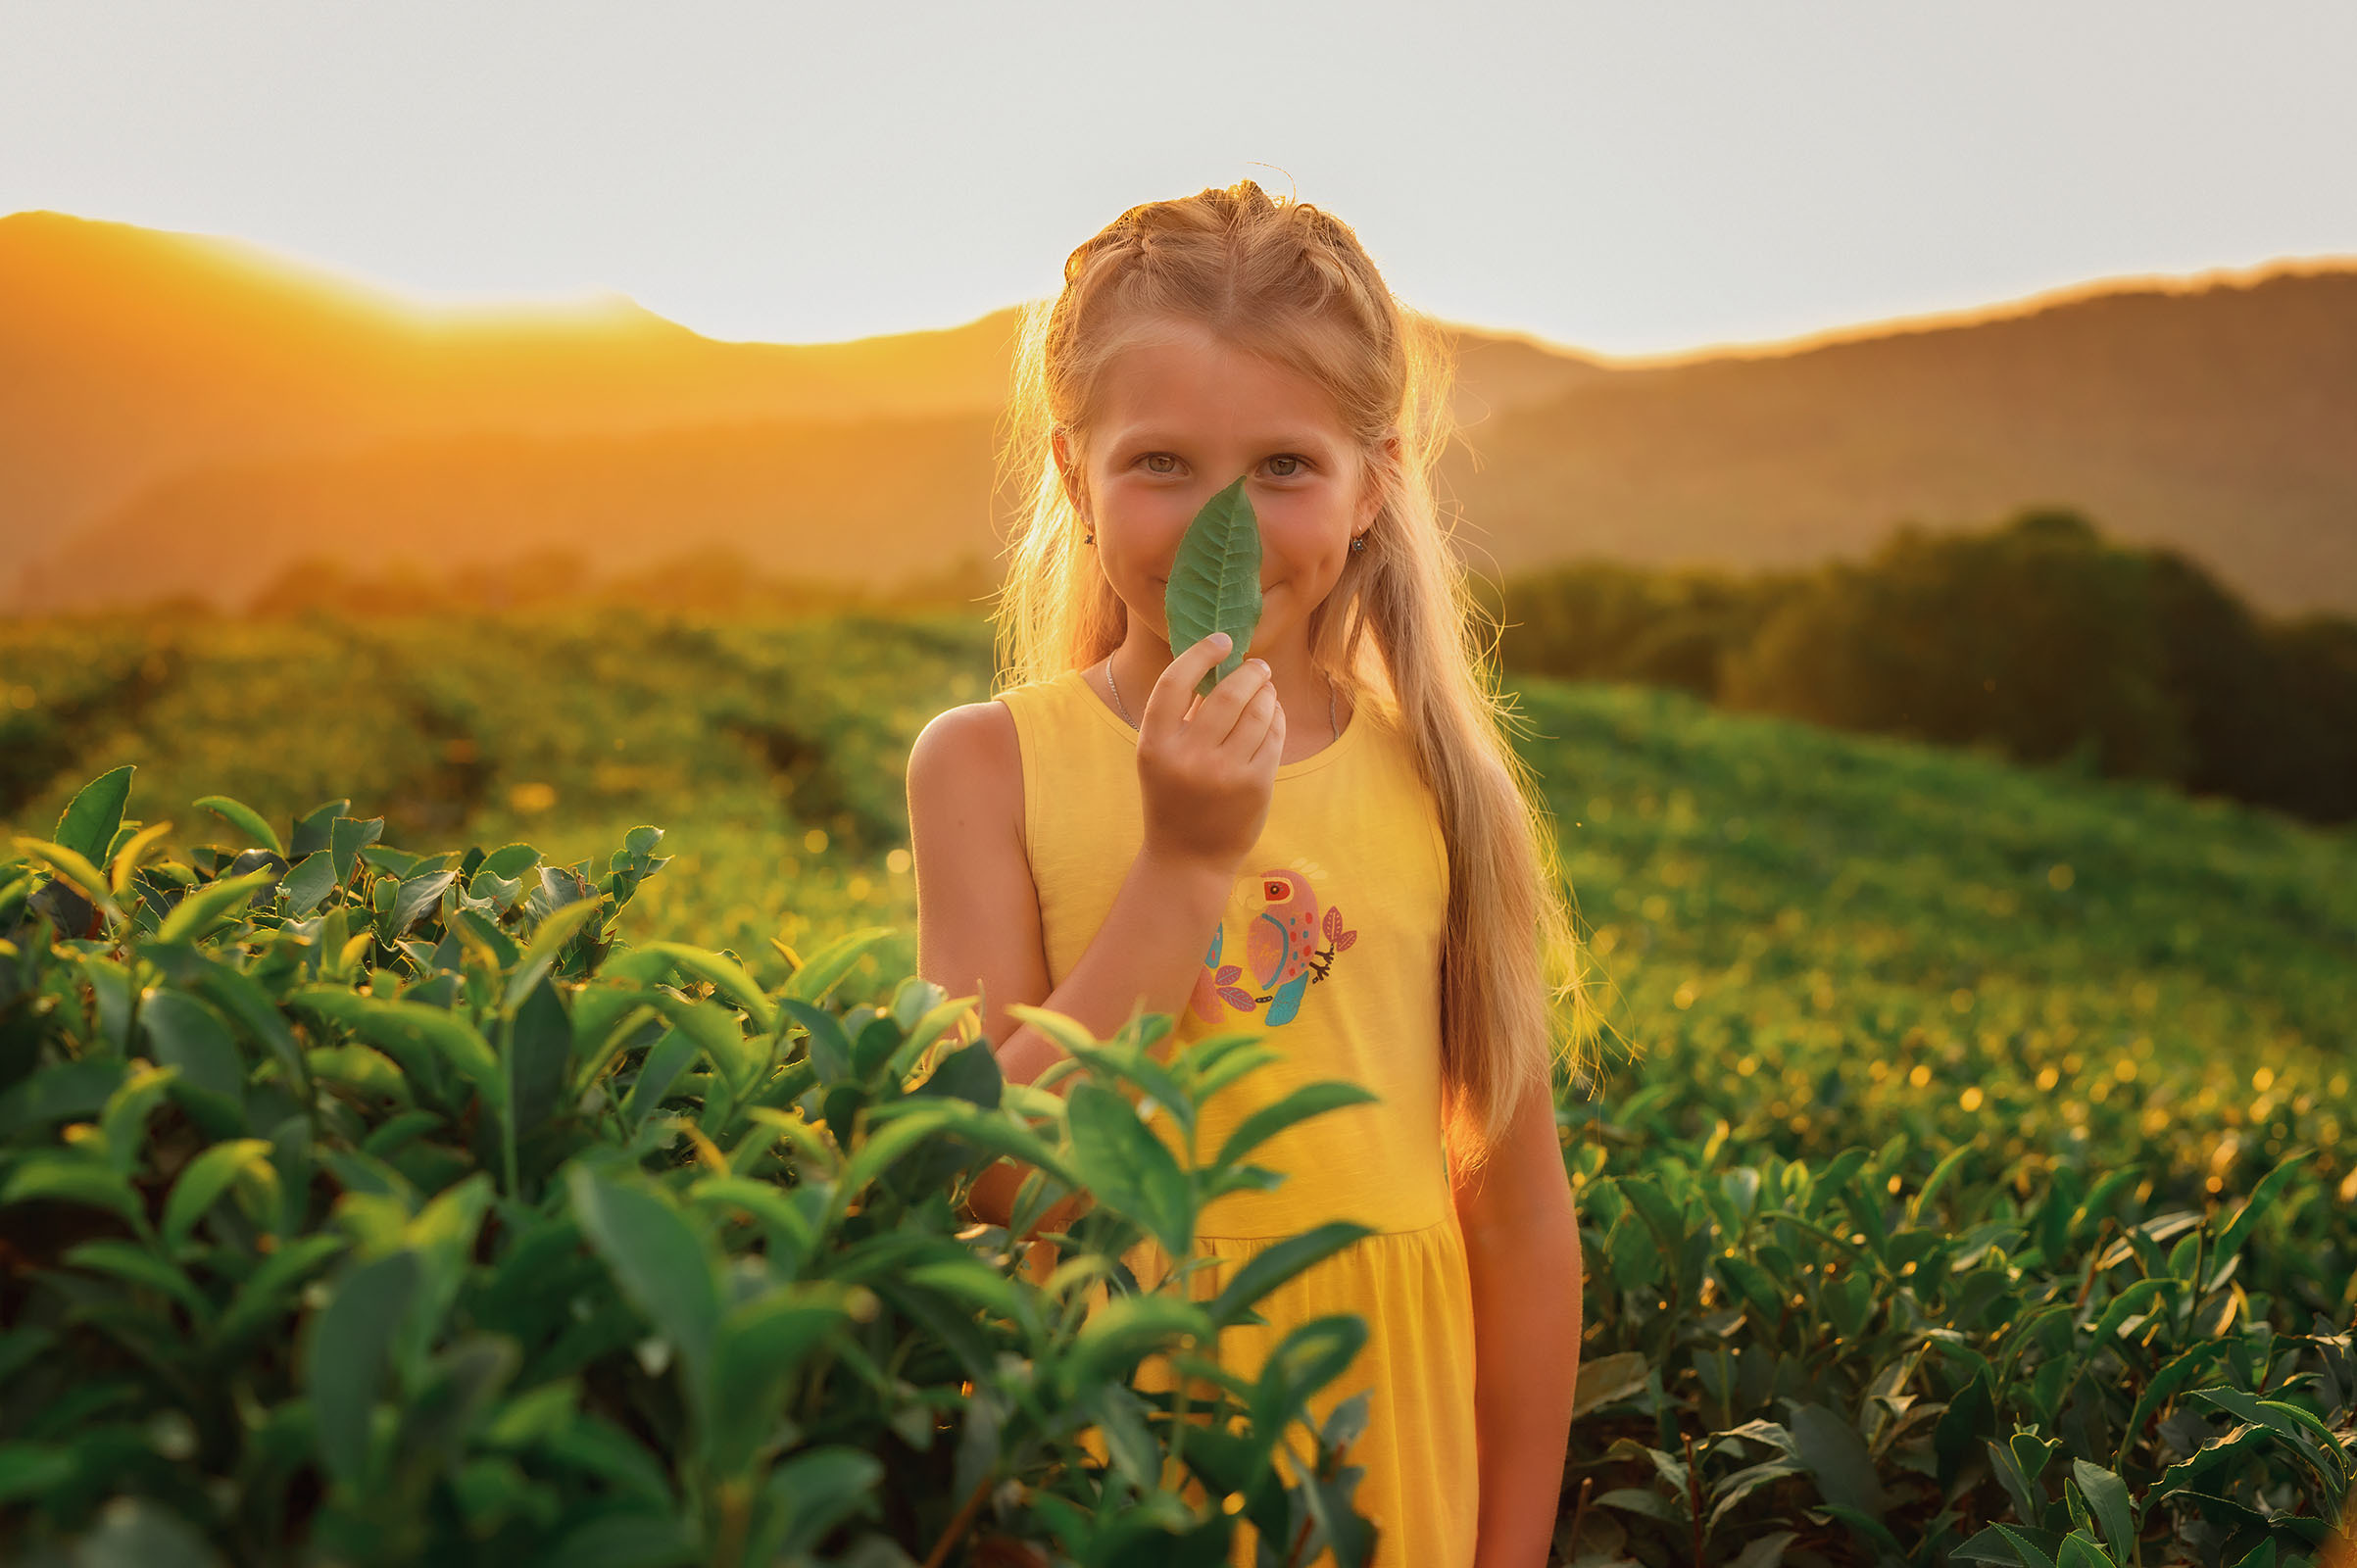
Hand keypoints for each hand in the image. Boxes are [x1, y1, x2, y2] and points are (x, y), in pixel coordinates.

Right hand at [1136, 632, 1283, 876]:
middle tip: (1257, 667)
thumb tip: (1220, 665)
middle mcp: (1188, 757)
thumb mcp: (1160, 757)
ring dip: (1266, 693)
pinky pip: (1273, 735)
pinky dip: (1276, 717)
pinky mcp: (1255, 785)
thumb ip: (1181, 716)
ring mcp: (1224, 772)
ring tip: (1266, 690)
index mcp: (1155, 745)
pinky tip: (1272, 714)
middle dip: (1249, 672)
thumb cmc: (1174, 799)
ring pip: (1257, 711)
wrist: (1188, 858)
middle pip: (1227, 693)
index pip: (1174, 682)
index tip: (1222, 641)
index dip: (1200, 654)